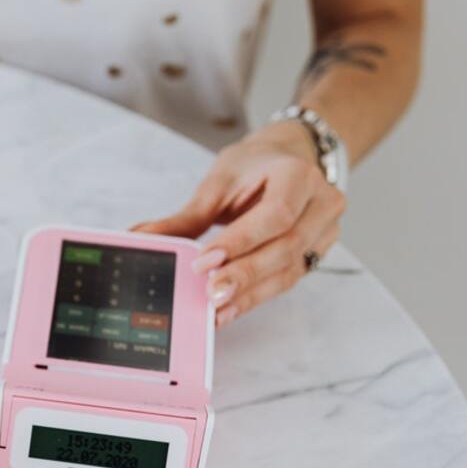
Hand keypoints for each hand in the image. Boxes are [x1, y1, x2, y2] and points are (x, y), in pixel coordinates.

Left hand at [134, 120, 345, 325]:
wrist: (288, 158)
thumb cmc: (254, 167)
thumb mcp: (218, 184)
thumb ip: (185, 217)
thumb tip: (142, 238)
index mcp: (298, 174)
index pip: (275, 214)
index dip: (241, 241)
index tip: (204, 261)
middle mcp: (320, 202)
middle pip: (285, 247)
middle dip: (244, 274)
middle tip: (210, 293)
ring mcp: (324, 229)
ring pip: (289, 270)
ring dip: (250, 293)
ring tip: (217, 309)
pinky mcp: (316, 251)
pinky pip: (287, 279)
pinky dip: (256, 296)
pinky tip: (230, 308)